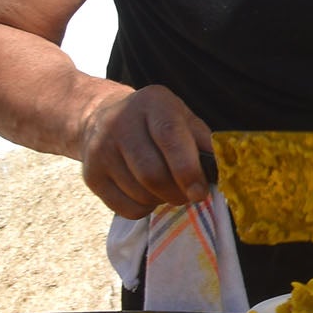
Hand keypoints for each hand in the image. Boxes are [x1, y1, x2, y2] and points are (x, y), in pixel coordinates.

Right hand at [76, 85, 213, 217]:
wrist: (103, 117)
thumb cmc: (156, 122)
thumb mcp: (183, 118)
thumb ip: (203, 141)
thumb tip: (221, 172)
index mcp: (152, 103)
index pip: (169, 138)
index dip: (187, 170)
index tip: (200, 192)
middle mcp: (120, 123)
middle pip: (151, 173)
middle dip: (177, 193)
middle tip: (189, 196)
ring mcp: (100, 149)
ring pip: (139, 193)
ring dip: (162, 201)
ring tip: (169, 191)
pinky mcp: (91, 174)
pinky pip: (124, 207)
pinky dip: (144, 209)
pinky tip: (149, 195)